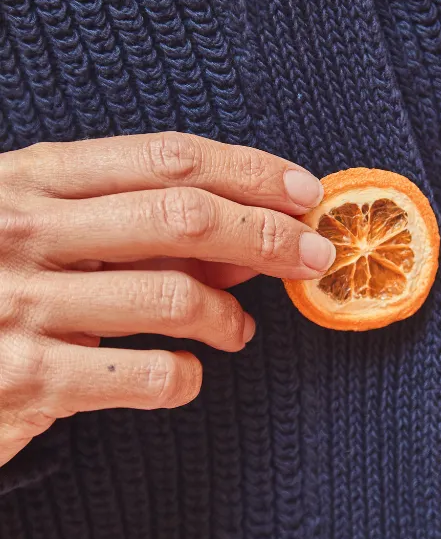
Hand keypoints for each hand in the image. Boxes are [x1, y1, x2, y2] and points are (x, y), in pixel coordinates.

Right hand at [0, 132, 334, 466]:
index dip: (249, 170)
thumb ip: (126, 225)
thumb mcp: (36, 226)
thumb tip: (241, 240)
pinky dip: (184, 378)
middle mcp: (24, 230)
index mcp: (30, 177)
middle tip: (313, 255)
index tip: (304, 191)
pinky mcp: (23, 381)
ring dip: (227, 316)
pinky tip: (183, 376)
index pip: (166, 157)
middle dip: (268, 232)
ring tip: (239, 331)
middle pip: (182, 216)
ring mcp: (20, 305)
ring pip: (172, 296)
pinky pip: (143, 376)